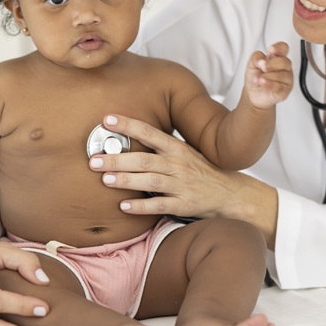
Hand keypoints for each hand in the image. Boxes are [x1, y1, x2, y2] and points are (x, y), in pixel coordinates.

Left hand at [91, 114, 244, 218]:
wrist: (230, 193)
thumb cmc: (202, 171)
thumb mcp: (184, 153)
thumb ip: (160, 147)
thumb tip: (127, 138)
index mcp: (177, 148)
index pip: (150, 133)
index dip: (128, 125)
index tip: (107, 119)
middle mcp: (179, 164)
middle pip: (145, 159)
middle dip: (118, 159)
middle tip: (95, 160)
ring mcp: (182, 185)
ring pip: (151, 181)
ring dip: (127, 180)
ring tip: (105, 180)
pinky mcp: (184, 205)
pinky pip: (160, 205)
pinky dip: (141, 206)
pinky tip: (124, 206)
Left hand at [245, 41, 292, 108]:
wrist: (252, 94)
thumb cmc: (256, 77)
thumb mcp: (251, 64)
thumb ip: (256, 57)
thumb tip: (263, 60)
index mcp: (277, 58)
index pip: (283, 48)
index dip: (279, 47)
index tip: (270, 49)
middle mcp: (284, 68)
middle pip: (285, 61)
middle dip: (272, 64)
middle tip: (262, 68)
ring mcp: (286, 80)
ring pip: (283, 75)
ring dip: (267, 76)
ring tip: (257, 79)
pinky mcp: (284, 91)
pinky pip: (280, 87)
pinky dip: (269, 84)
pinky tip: (263, 83)